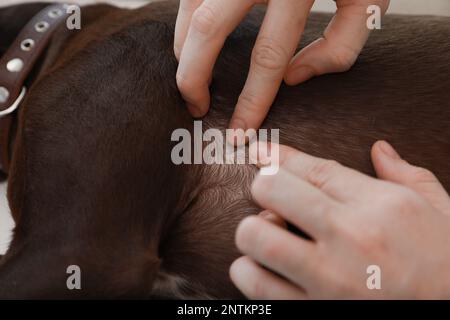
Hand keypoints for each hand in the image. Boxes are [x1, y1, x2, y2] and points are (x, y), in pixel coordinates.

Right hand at [174, 0, 389, 135]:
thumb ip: (341, 45)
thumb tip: (293, 80)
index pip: (267, 56)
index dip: (251, 100)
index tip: (239, 131)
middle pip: (209, 30)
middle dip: (193, 77)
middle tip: (195, 107)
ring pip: (191, 8)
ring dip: (183, 48)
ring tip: (191, 76)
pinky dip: (186, 20)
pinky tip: (192, 39)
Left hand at [230, 141, 449, 298]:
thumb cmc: (447, 264)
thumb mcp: (440, 211)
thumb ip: (407, 175)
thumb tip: (380, 149)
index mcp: (380, 206)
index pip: (312, 168)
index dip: (276, 155)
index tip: (259, 151)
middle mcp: (351, 237)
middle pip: (273, 191)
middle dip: (263, 188)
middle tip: (271, 199)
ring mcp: (330, 279)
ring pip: (257, 238)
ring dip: (252, 232)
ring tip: (266, 235)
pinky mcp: (313, 312)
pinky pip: (258, 287)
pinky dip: (249, 272)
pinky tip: (263, 268)